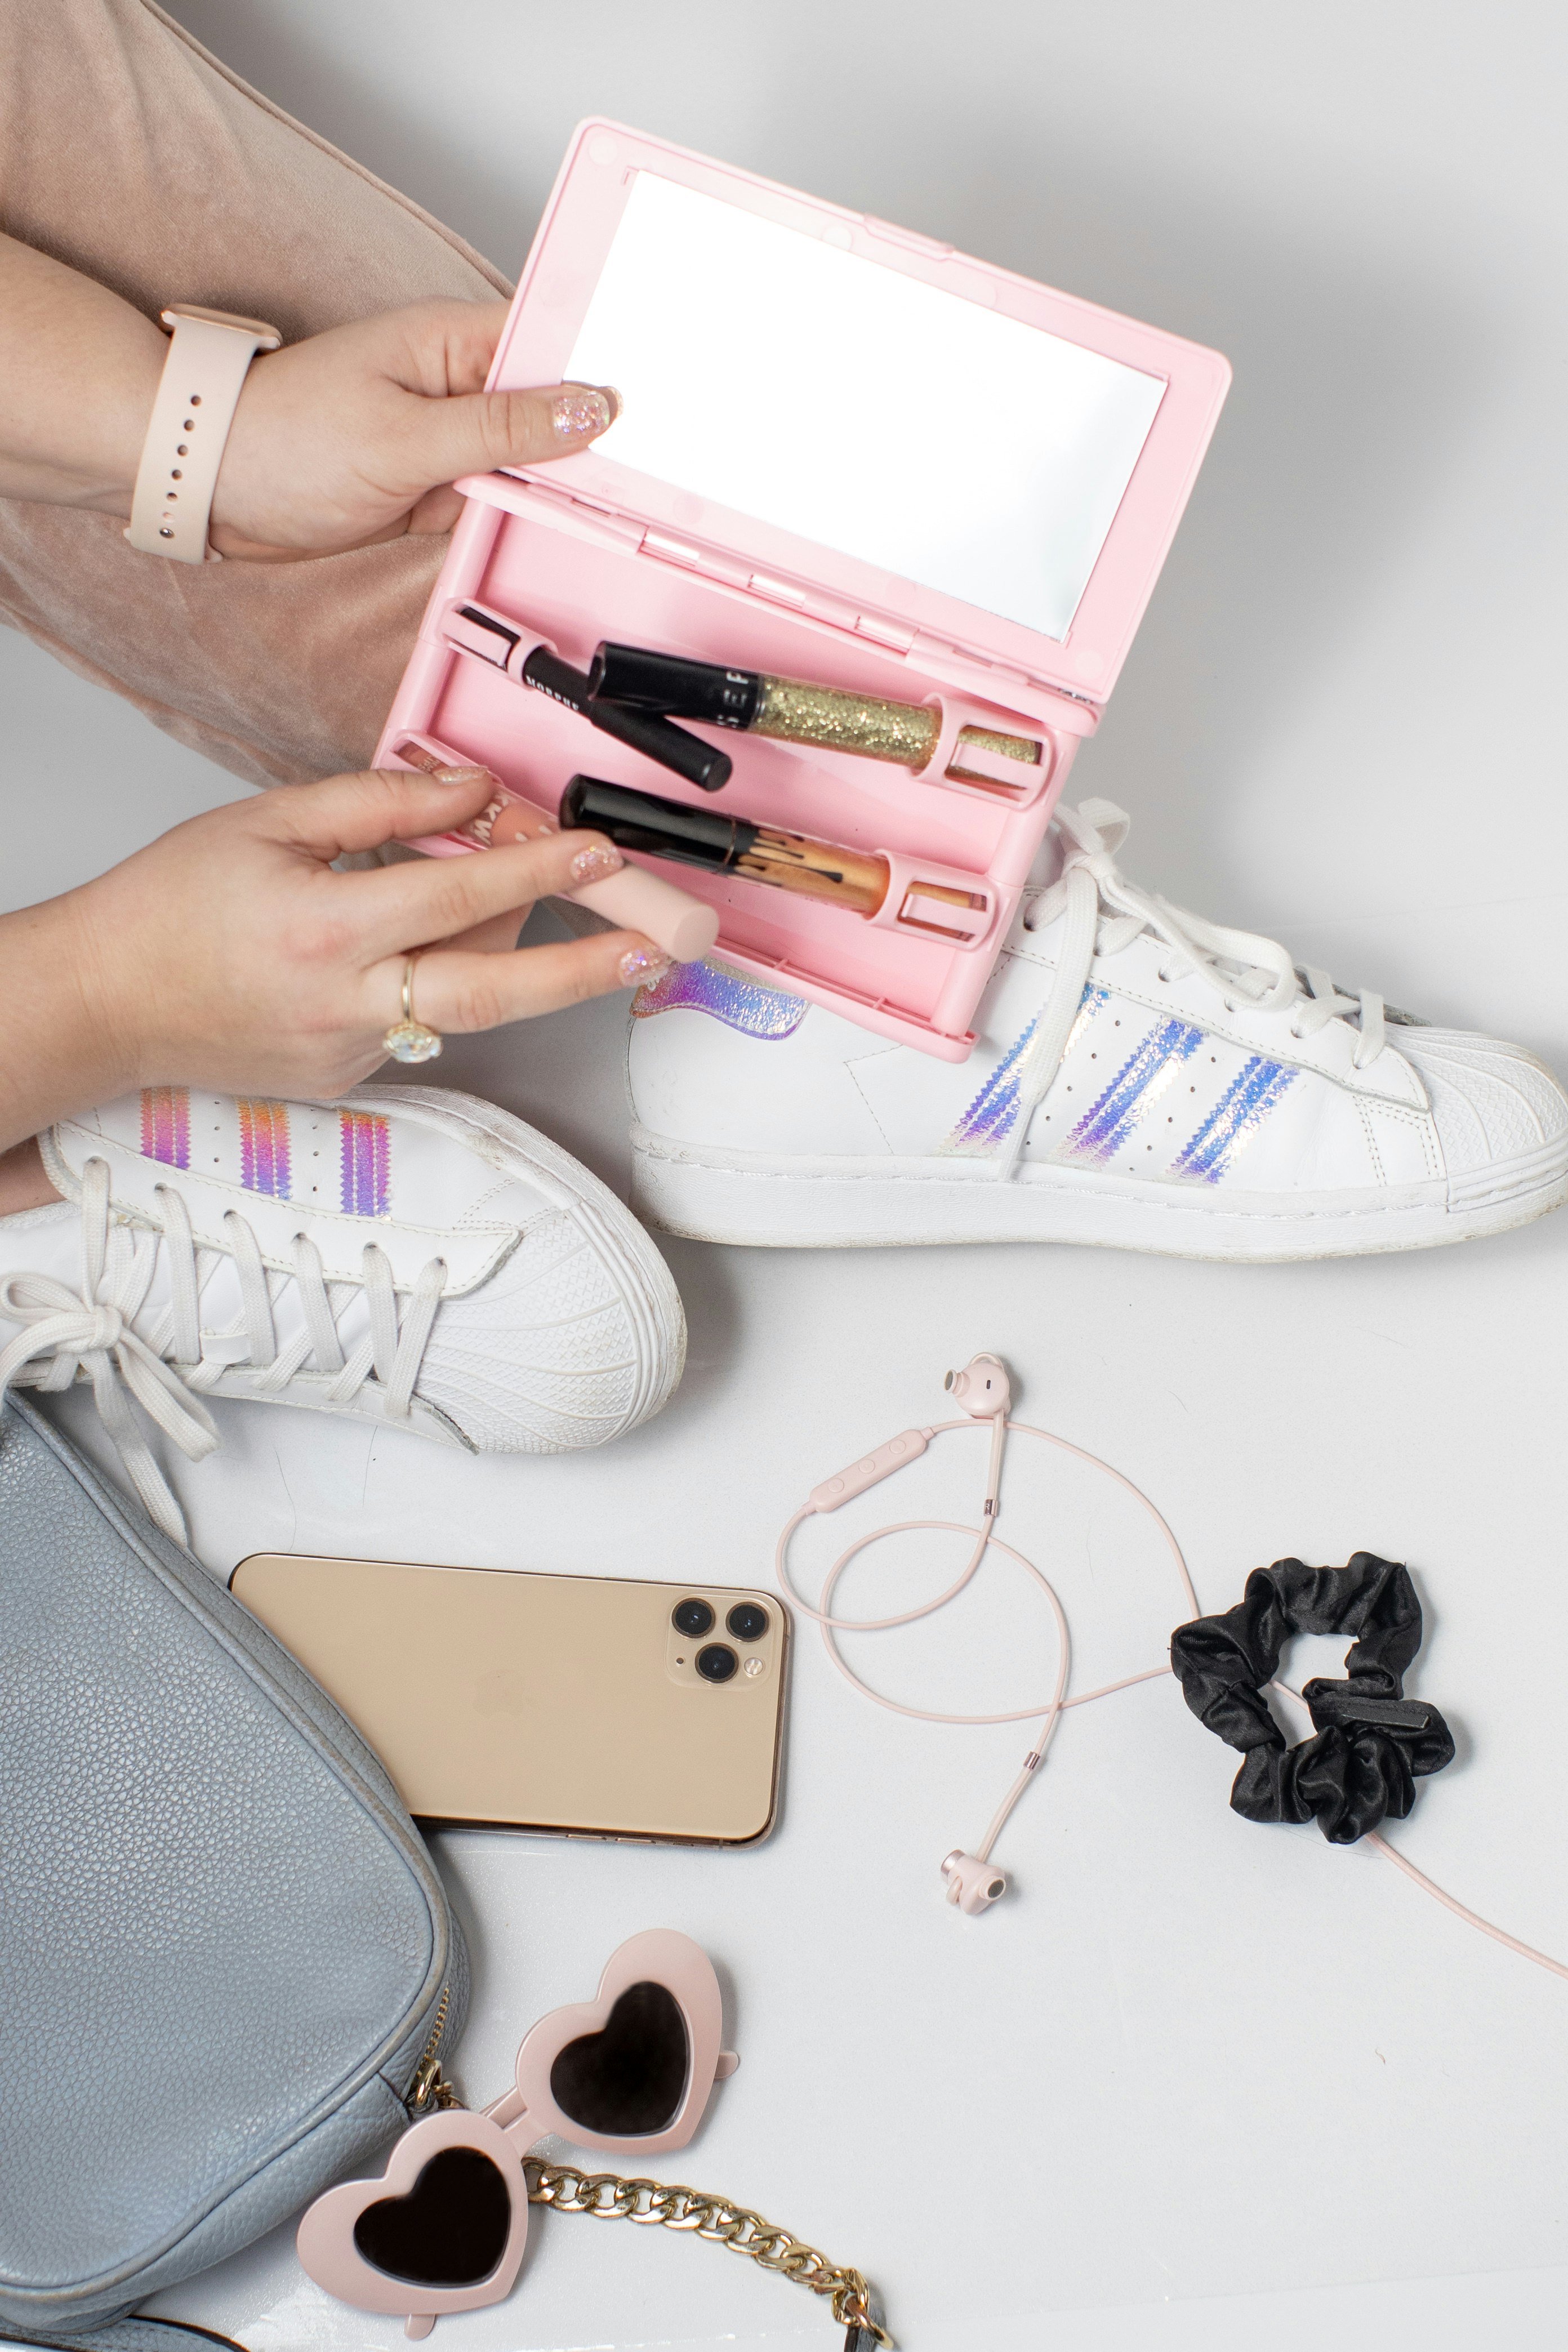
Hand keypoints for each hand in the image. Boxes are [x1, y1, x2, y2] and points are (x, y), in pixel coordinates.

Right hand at [0, 765, 669, 1153]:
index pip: (457, 898)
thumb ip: (377, 805)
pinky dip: (442, 976)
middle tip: (650, 945)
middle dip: (582, 969)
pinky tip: (419, 943)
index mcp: (323, 932)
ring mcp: (352, 1053)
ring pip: (463, 1003)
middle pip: (492, 993)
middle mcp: (345, 1005)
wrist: (107, 1004)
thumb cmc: (172, 907)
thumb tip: (470, 793)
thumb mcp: (267, 822)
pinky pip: (424, 1021)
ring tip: (533, 897)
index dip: (536, 869)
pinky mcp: (350, 1077)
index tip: (593, 848)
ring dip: (510, 954)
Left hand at [210, 301, 616, 559]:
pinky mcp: (436, 485)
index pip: (556, 342)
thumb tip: (590, 407)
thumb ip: (503, 426)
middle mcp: (460, 383)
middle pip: (556, 408)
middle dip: (595, 443)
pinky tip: (553, 530)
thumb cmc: (284, 440)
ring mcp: (450, 437)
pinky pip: (499, 500)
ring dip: (560, 489)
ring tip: (608, 514)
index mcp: (455, 340)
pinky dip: (520, 518)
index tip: (656, 416)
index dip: (608, 373)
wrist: (211, 486)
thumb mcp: (407, 436)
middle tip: (644, 484)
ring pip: (533, 461)